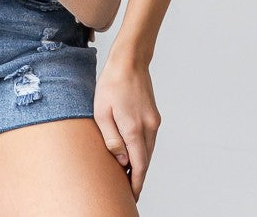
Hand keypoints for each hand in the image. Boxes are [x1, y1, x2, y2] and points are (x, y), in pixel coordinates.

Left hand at [93, 53, 161, 203]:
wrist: (130, 61)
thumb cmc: (111, 84)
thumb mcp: (101, 112)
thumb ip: (112, 139)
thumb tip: (122, 160)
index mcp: (134, 129)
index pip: (139, 165)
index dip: (136, 183)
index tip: (132, 195)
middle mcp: (148, 128)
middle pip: (145, 160)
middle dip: (138, 176)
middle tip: (128, 189)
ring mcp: (154, 121)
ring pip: (149, 150)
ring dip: (140, 162)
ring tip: (128, 173)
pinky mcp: (154, 115)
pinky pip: (149, 139)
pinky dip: (143, 149)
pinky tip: (133, 151)